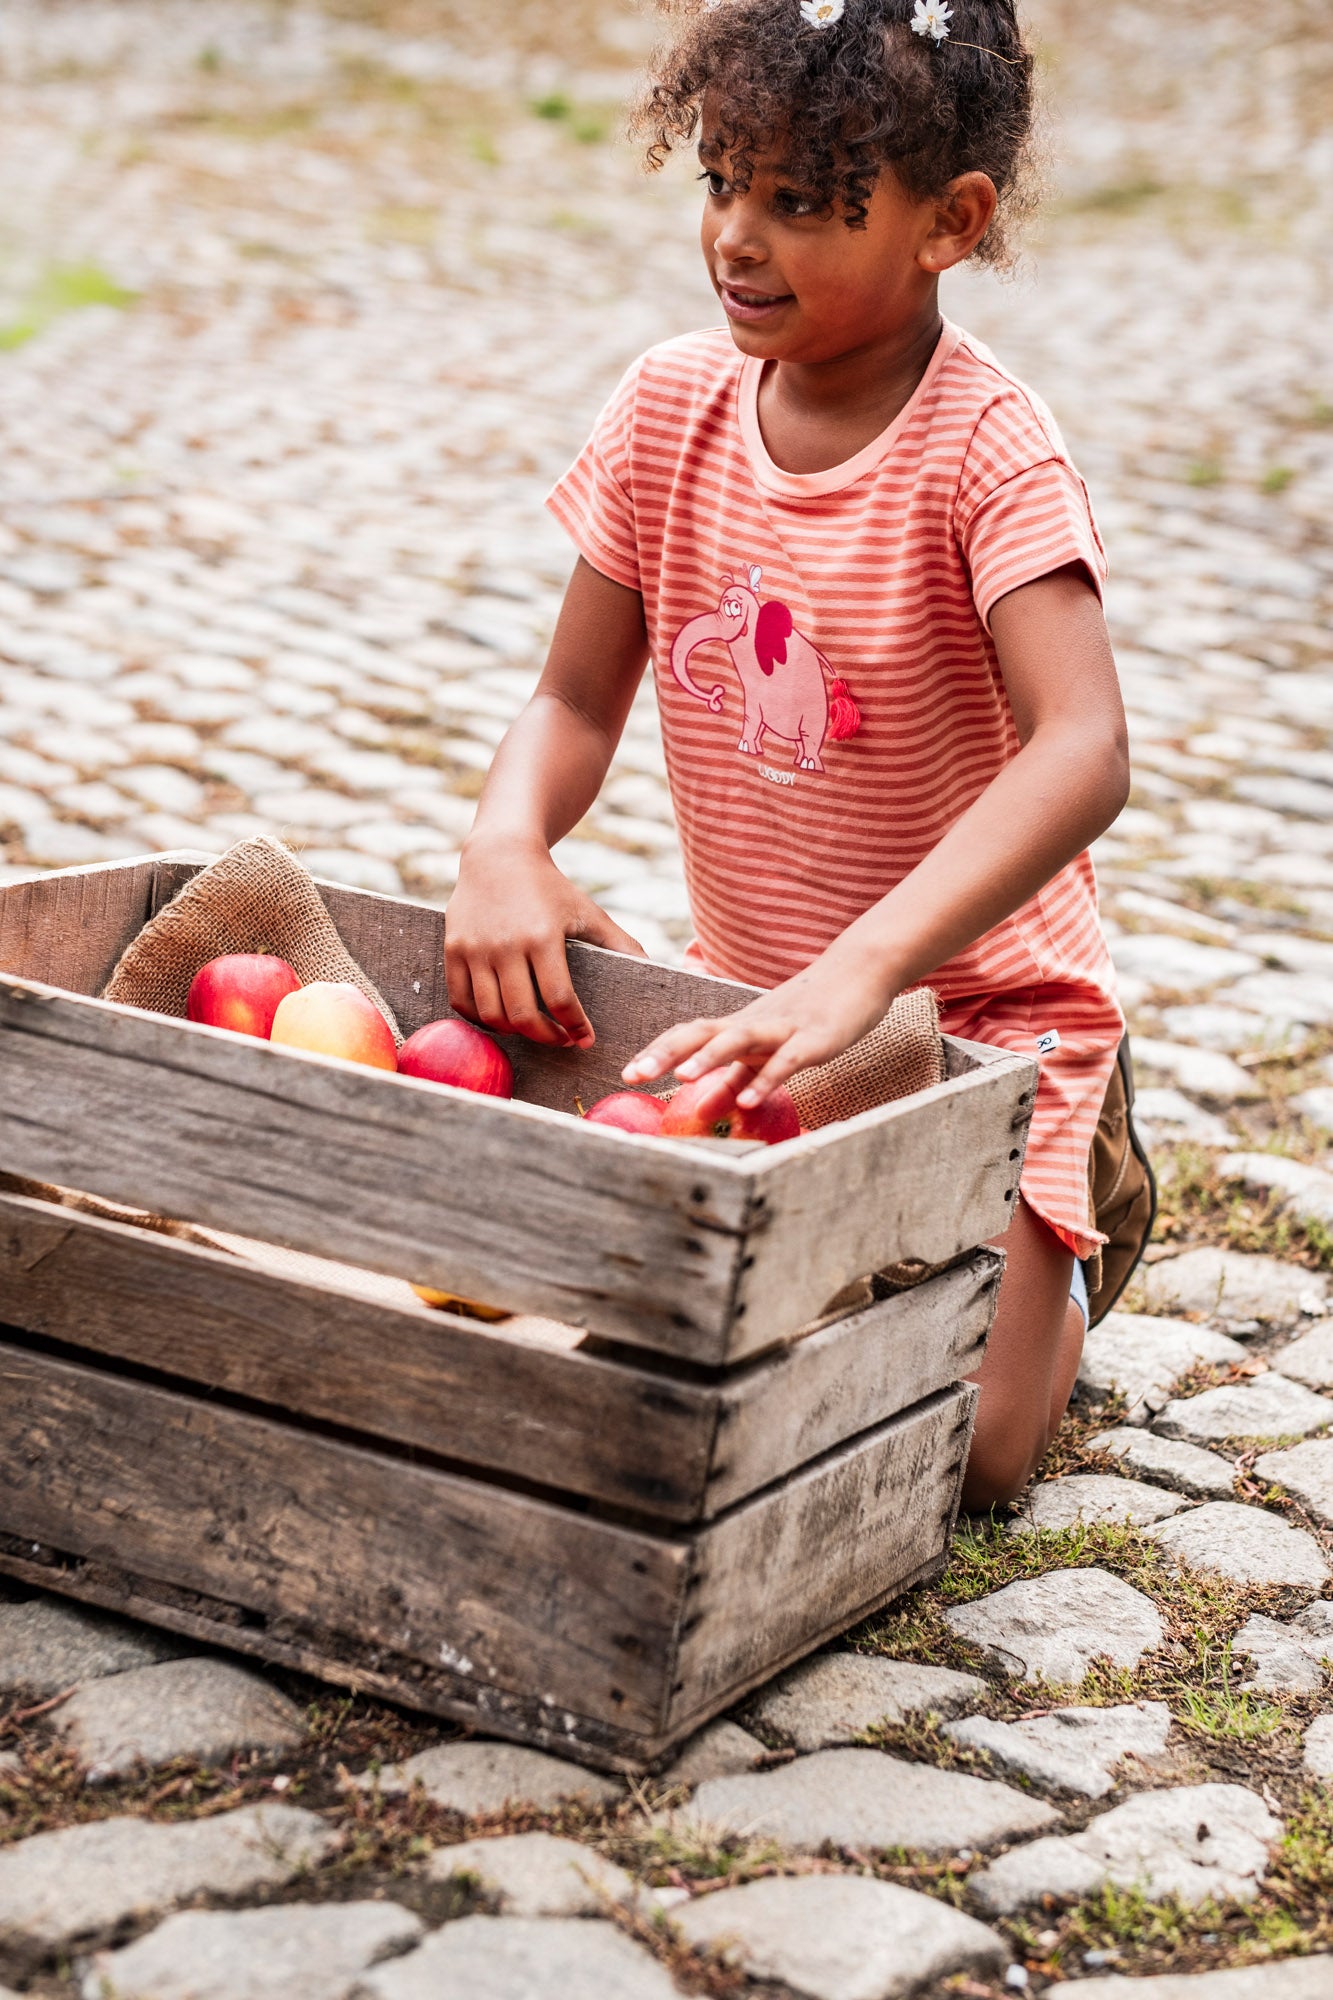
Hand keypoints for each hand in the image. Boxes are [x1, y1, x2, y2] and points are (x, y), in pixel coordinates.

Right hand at [446, 835, 645, 1048]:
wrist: (499, 855)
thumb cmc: (549, 887)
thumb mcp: (587, 911)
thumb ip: (619, 942)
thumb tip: (651, 968)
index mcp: (543, 937)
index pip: (559, 1000)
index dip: (575, 1027)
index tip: (585, 1039)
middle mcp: (506, 945)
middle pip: (522, 1015)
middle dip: (546, 1038)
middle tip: (560, 1039)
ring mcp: (475, 949)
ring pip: (490, 1014)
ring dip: (514, 1032)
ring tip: (532, 1029)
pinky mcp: (453, 950)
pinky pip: (461, 1002)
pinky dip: (480, 1020)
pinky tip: (501, 1018)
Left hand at [623, 944, 895, 1105]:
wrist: (860, 971)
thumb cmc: (811, 1013)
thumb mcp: (769, 1050)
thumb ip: (737, 1080)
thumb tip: (703, 1110)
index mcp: (739, 1026)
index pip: (688, 1034)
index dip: (658, 1051)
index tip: (627, 1074)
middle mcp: (753, 1023)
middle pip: (700, 1032)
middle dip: (665, 1052)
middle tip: (632, 1074)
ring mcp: (783, 1028)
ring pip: (738, 1040)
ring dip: (708, 1058)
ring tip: (680, 1078)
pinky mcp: (814, 1038)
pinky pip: (787, 1060)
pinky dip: (766, 1079)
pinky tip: (748, 1102)